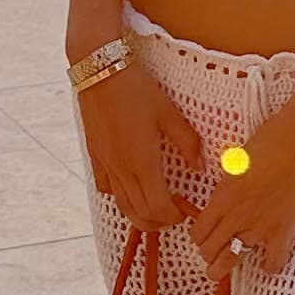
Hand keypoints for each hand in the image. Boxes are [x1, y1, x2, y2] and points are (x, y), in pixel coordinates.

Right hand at [74, 49, 189, 225]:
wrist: (100, 71)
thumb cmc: (137, 89)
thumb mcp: (169, 113)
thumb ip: (187, 143)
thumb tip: (200, 166)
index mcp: (142, 162)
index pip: (157, 207)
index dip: (173, 217)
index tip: (185, 212)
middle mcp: (122, 170)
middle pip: (139, 215)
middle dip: (158, 223)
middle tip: (174, 217)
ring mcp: (106, 165)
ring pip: (121, 206)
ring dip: (139, 216)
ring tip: (155, 211)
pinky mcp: (95, 157)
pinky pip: (106, 188)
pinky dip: (120, 197)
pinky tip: (131, 188)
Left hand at [194, 107, 294, 276]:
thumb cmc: (269, 140)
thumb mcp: (235, 161)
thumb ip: (227, 184)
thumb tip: (225, 196)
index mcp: (221, 196)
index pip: (197, 232)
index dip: (198, 237)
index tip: (204, 236)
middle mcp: (235, 215)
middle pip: (209, 251)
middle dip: (208, 254)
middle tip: (213, 253)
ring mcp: (259, 225)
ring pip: (232, 260)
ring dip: (225, 267)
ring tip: (224, 268)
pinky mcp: (284, 230)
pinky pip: (273, 261)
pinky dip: (270, 266)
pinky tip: (268, 261)